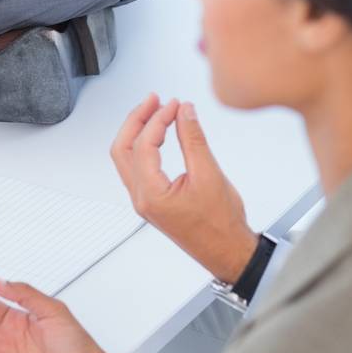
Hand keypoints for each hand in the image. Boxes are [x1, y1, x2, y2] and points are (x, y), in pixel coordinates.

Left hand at [110, 96, 256, 284]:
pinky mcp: (152, 201)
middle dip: (136, 119)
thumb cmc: (221, 226)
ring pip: (126, 158)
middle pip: (123, 149)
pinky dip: (143, 146)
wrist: (228, 252)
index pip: (144, 144)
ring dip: (137, 132)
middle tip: (154, 100)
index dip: (158, 119)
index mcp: (151, 194)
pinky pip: (137, 168)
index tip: (174, 105)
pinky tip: (158, 134)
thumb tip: (184, 112)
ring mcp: (144, 200)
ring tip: (155, 112)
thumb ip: (193, 139)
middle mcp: (141, 198)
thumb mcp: (210, 175)